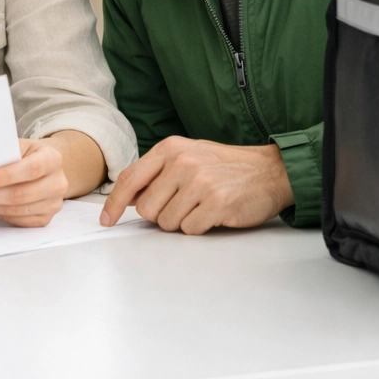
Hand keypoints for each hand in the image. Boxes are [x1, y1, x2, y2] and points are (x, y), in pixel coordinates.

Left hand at [0, 138, 67, 226]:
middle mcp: (58, 183)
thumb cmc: (27, 155)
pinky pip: (18, 221)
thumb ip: (2, 152)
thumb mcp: (19, 146)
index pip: (30, 169)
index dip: (6, 176)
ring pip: (17, 210)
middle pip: (21, 194)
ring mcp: (54, 203)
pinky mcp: (46, 218)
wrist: (46, 167)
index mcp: (52, 159)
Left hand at [100, 136, 293, 234]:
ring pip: (167, 222)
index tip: (107, 220)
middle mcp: (181, 163)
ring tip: (201, 206)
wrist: (271, 170)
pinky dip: (200, 227)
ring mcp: (199, 182)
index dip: (114, 203)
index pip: (129, 178)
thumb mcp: (187, 156)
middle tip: (183, 205)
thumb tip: (128, 197)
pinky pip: (189, 229)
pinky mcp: (216, 203)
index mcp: (170, 148)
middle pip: (146, 208)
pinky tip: (214, 213)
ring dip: (182, 221)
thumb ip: (157, 172)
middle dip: (160, 214)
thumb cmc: (226, 166)